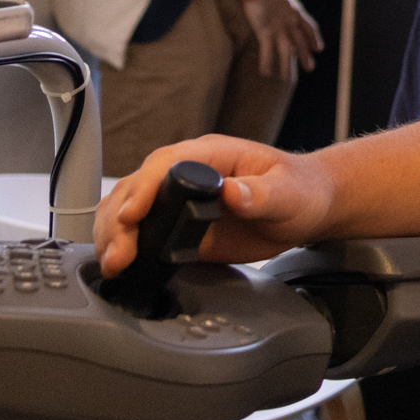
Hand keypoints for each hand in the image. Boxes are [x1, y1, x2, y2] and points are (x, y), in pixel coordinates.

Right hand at [94, 135, 335, 275]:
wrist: (306, 209)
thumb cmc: (300, 191)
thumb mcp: (288, 193)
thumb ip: (262, 194)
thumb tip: (233, 192)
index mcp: (212, 155)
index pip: (166, 163)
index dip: (145, 188)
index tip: (133, 215)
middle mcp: (187, 173)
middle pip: (136, 187)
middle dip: (121, 221)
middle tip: (120, 254)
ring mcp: (176, 201)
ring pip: (126, 209)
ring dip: (113, 235)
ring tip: (114, 264)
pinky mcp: (175, 228)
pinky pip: (137, 232)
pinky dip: (121, 246)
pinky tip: (117, 265)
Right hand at [232, 0, 320, 79]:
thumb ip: (283, 4)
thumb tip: (282, 5)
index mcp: (296, 12)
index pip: (310, 27)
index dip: (315, 39)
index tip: (319, 49)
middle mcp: (290, 22)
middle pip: (301, 43)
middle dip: (305, 56)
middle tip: (310, 69)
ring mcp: (279, 28)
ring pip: (287, 51)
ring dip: (287, 66)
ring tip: (286, 79)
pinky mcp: (265, 32)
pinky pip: (267, 51)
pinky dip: (267, 63)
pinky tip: (265, 74)